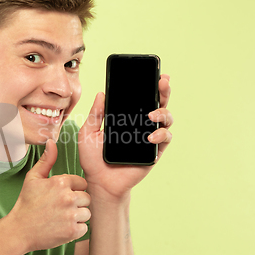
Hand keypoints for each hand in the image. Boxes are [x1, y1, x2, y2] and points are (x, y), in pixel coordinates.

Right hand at [6, 139, 91, 251]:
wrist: (19, 230)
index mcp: (61, 182)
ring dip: (77, 216)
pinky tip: (62, 227)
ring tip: (62, 218)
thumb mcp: (33, 178)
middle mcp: (68, 197)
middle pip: (86, 198)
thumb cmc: (26, 203)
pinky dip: (75, 229)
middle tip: (61, 208)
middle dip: (76, 203)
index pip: (81, 183)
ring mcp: (71, 215)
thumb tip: (51, 142)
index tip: (62, 196)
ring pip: (87, 213)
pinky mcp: (72, 231)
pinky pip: (84, 228)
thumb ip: (46, 160)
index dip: (73, 190)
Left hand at [78, 74, 172, 199]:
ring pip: (166, 119)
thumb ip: (95, 114)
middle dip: (163, 91)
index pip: (140, 97)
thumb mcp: (88, 132)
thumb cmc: (92, 158)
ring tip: (151, 114)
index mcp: (125, 117)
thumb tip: (101, 93)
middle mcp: (140, 124)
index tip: (154, 73)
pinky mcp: (153, 152)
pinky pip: (164, 139)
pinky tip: (150, 135)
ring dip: (163, 112)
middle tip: (162, 82)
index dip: (149, 85)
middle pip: (158, 103)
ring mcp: (149, 137)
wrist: (99, 181)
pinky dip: (161, 134)